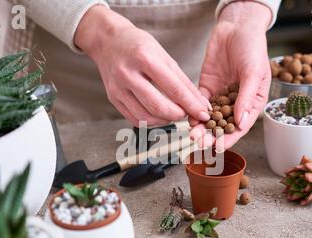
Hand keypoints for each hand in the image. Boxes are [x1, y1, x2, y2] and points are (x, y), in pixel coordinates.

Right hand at [75, 6, 209, 126]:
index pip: (173, 89)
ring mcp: (117, 88)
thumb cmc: (139, 46)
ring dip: (164, 121)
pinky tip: (158, 116)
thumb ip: (183, 81)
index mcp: (144, 58)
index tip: (203, 113)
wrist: (108, 41)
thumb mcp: (164, 56)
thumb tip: (200, 104)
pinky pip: (134, 119)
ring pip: (145, 117)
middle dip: (177, 115)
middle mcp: (128, 74)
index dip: (191, 105)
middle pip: (158, 106)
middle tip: (186, 113)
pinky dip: (151, 122)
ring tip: (173, 114)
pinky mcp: (113, 99)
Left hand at [190, 2, 271, 150]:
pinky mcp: (206, 87)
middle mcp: (235, 103)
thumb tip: (240, 122)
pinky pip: (198, 102)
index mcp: (251, 103)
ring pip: (209, 117)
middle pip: (222, 125)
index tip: (219, 148)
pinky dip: (193, 111)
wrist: (237, 27)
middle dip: (211, 136)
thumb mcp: (254, 72)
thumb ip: (246, 97)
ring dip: (200, 126)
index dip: (230, 138)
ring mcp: (220, 95)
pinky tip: (188, 117)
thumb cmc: (253, 48)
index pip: (240, 126)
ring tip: (192, 134)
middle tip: (200, 142)